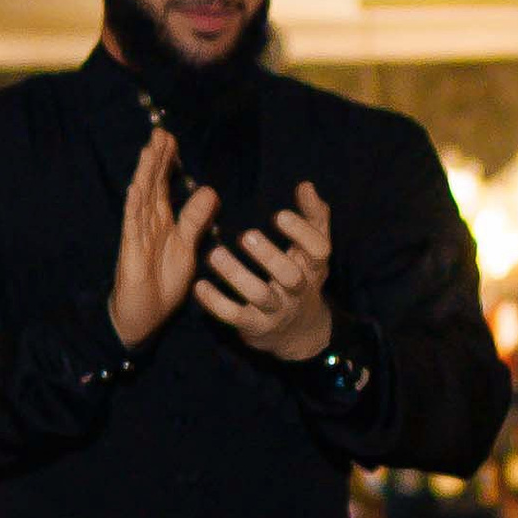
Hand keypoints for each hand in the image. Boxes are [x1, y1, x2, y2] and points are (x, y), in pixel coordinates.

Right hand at [109, 129, 217, 349]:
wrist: (144, 318)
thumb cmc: (162, 284)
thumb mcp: (187, 248)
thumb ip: (195, 220)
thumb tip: (209, 190)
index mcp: (161, 222)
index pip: (163, 186)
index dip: (166, 163)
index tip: (171, 139)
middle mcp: (147, 225)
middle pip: (151, 186)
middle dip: (155, 160)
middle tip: (160, 132)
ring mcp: (137, 237)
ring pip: (141, 200)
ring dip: (145, 175)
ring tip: (149, 150)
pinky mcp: (131, 253)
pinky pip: (132, 227)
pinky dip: (133, 207)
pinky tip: (136, 188)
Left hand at [194, 180, 333, 360]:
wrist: (295, 331)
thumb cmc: (300, 275)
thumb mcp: (312, 249)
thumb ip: (313, 216)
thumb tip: (305, 186)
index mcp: (314, 268)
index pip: (318, 251)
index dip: (301, 234)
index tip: (279, 215)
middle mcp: (297, 291)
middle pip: (290, 276)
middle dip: (269, 256)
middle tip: (246, 234)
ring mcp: (275, 311)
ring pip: (259, 295)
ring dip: (236, 275)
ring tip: (215, 254)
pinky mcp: (253, 326)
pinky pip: (233, 316)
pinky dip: (215, 302)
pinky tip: (199, 285)